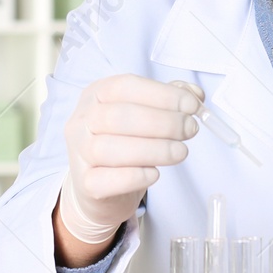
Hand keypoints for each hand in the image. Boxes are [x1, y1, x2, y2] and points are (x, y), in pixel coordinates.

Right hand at [59, 74, 204, 243]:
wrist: (102, 186)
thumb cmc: (128, 142)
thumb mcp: (147, 113)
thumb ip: (171, 98)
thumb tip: (195, 94)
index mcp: (96, 94)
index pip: (126, 86)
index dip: (163, 95)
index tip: (192, 106)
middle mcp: (81, 121)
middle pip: (119, 116)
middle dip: (163, 123)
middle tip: (191, 130)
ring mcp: (78, 153)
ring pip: (110, 148)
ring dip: (155, 150)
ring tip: (181, 152)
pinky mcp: (84, 184)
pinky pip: (106, 180)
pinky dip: (135, 176)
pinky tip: (154, 173)